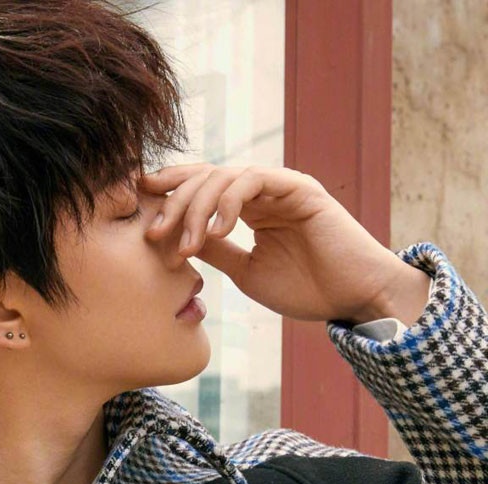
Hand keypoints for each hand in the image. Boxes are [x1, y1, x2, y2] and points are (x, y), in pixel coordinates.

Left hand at [142, 164, 429, 324]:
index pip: (200, 188)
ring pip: (221, 177)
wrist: (354, 300)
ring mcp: (279, 185)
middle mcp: (261, 191)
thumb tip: (176, 240)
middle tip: (153, 234)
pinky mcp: (297, 187)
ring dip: (195, 210)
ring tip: (185, 245)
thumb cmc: (306, 289)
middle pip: (203, 178)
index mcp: (248, 207)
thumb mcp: (245, 271)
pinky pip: (251, 180)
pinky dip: (227, 203)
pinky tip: (217, 233)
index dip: (167, 192)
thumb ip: (214, 250)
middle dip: (172, 203)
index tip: (137, 206)